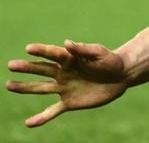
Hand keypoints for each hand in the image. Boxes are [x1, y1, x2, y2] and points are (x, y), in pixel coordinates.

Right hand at [6, 40, 127, 126]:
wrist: (120, 77)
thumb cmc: (110, 60)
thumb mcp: (99, 53)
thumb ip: (84, 49)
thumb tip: (67, 43)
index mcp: (70, 58)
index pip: (53, 53)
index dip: (42, 50)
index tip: (29, 48)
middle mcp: (63, 72)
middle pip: (42, 69)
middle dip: (27, 67)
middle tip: (11, 65)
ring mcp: (65, 87)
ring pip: (41, 88)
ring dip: (25, 87)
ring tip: (8, 85)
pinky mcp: (70, 102)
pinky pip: (53, 110)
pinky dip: (42, 117)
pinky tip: (28, 123)